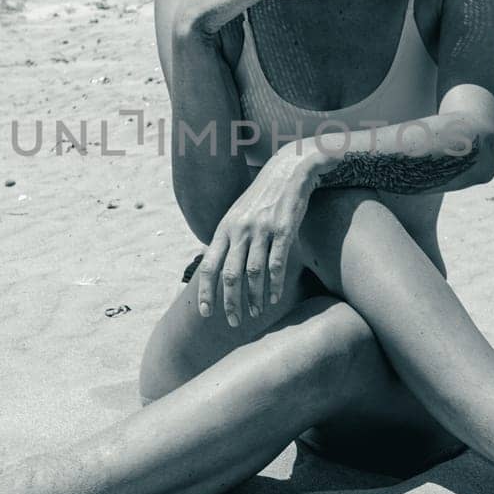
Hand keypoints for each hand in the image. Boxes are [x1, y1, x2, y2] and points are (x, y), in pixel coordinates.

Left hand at [196, 143, 322, 324]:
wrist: (287, 171)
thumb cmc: (261, 199)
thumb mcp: (236, 216)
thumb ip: (226, 240)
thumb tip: (215, 271)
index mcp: (224, 228)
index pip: (208, 265)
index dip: (205, 292)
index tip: (206, 313)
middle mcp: (240, 229)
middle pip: (229, 274)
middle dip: (230, 302)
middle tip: (234, 322)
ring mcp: (261, 229)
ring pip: (253, 272)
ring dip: (253, 297)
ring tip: (255, 313)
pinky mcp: (284, 229)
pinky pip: (277, 263)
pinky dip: (274, 284)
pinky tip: (273, 299)